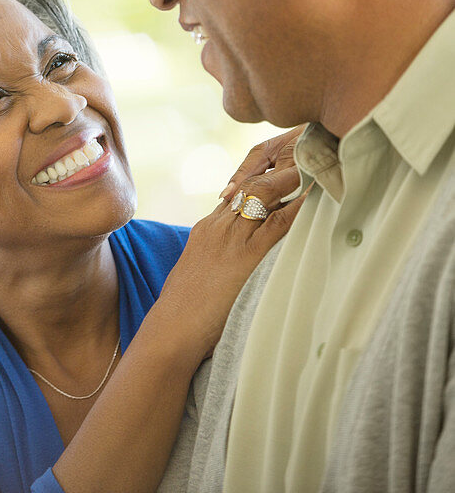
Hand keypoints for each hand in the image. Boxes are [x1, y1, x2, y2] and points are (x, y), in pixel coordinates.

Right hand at [157, 136, 307, 359]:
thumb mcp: (197, 274)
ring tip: (318, 171)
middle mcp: (217, 225)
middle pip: (251, 185)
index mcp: (206, 228)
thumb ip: (216, 260)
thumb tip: (232, 265)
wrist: (174, 327)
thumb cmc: (185, 310)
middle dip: (279, 172)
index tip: (285, 177)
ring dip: (291, 180)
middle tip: (308, 165)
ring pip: (262, 194)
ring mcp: (229, 236)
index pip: (236, 193)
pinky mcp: (245, 253)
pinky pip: (276, 222)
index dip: (262, 181)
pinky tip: (317, 198)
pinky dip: (297, 208)